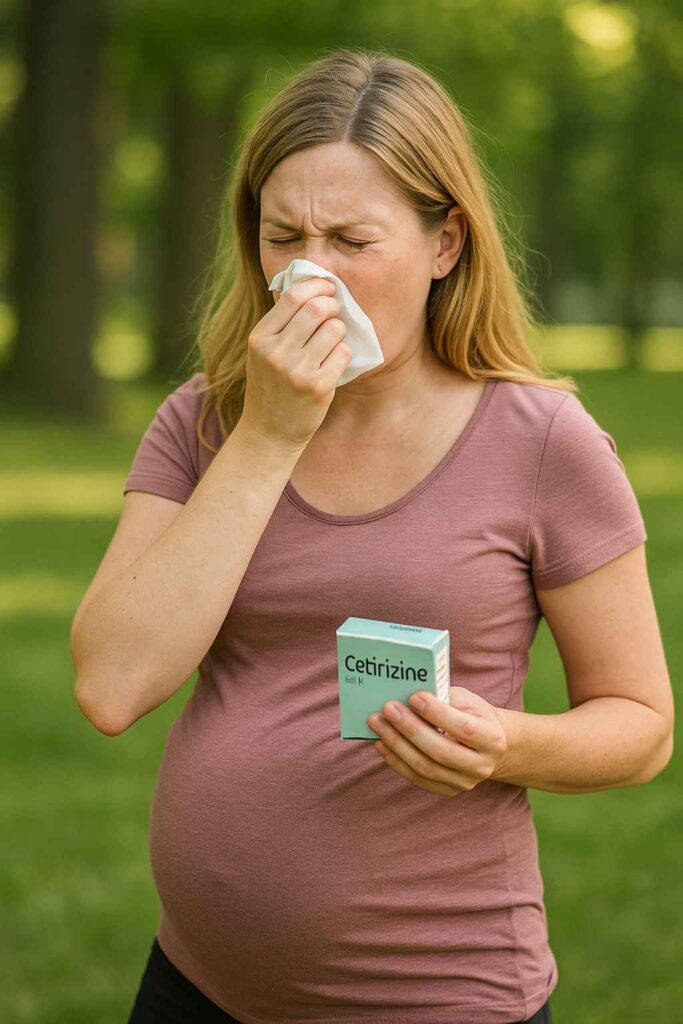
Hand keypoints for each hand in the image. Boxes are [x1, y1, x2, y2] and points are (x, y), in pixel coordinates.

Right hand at [240, 277, 352, 451]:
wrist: (269, 432)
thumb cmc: (271, 386)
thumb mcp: (263, 352)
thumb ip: (281, 323)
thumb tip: (314, 286)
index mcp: (259, 338)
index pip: (293, 296)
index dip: (317, 286)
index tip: (327, 288)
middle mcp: (276, 352)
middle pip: (317, 308)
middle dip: (332, 305)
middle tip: (335, 313)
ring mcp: (297, 371)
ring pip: (334, 329)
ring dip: (339, 331)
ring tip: (331, 342)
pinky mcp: (318, 387)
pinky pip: (343, 353)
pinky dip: (343, 354)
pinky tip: (332, 364)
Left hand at [366, 686, 508, 797]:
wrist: (487, 745)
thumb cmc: (473, 715)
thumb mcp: (468, 701)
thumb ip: (445, 698)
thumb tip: (409, 695)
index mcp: (492, 739)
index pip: (464, 728)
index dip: (437, 713)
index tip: (414, 696)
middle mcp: (481, 766)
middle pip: (440, 751)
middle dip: (410, 728)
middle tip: (388, 709)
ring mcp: (464, 782)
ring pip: (425, 767)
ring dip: (396, 744)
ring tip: (378, 723)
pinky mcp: (447, 791)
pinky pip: (417, 779)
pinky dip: (396, 760)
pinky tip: (381, 743)